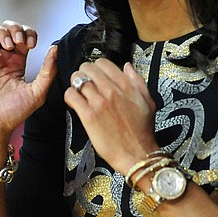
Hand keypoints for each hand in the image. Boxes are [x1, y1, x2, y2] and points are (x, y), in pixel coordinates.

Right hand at [0, 21, 57, 139]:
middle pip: (8, 28)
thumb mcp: (37, 92)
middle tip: (21, 41)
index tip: (32, 45)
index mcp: (17, 62)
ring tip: (9, 46)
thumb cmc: (13, 113)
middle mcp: (2, 58)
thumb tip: (55, 48)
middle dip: (15, 28)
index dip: (29, 33)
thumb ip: (48, 71)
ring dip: (2, 32)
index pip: (23, 36)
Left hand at [64, 59, 156, 173]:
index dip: (97, 66)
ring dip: (75, 83)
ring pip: (77, 79)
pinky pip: (71, 95)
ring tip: (78, 91)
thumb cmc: (141, 132)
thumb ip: (137, 81)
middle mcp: (111, 91)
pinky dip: (69, 96)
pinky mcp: (88, 115)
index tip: (96, 74)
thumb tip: (128, 66)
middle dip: (84, 72)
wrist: (136, 154)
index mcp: (126, 86)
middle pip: (88, 68)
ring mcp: (99, 102)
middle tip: (84, 81)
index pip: (104, 63)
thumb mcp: (148, 102)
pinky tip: (74, 101)